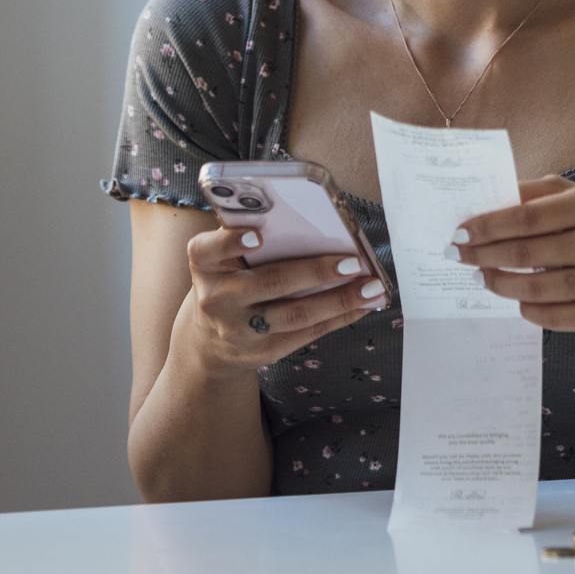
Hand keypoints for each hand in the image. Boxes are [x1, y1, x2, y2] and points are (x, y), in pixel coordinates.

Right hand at [178, 226, 388, 372]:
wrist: (208, 340)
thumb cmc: (227, 281)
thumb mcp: (221, 259)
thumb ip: (248, 237)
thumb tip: (309, 220)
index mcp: (203, 265)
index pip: (207, 250)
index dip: (231, 242)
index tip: (258, 236)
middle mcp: (217, 299)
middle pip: (270, 283)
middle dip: (315, 273)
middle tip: (352, 262)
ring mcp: (240, 331)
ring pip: (296, 315)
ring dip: (339, 300)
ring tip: (371, 286)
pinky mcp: (262, 353)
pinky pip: (307, 334)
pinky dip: (339, 317)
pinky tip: (362, 305)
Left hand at [452, 177, 574, 330]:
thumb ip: (535, 193)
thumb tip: (486, 201)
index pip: (526, 217)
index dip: (487, 226)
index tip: (459, 232)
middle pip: (526, 253)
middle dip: (483, 255)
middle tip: (458, 256)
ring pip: (536, 289)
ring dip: (499, 283)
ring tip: (481, 276)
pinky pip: (554, 317)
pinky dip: (527, 309)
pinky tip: (514, 299)